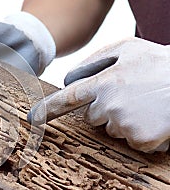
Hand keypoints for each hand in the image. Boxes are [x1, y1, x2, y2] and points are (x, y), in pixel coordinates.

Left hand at [28, 37, 169, 152]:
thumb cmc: (160, 63)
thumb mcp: (128, 49)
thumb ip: (95, 60)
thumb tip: (70, 79)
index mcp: (104, 82)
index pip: (68, 98)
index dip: (48, 109)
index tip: (32, 119)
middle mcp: (109, 105)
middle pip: (92, 117)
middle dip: (105, 108)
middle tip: (132, 95)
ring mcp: (125, 124)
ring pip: (111, 129)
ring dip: (124, 120)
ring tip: (147, 104)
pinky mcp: (141, 140)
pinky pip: (131, 141)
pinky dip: (141, 133)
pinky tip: (155, 118)